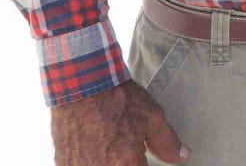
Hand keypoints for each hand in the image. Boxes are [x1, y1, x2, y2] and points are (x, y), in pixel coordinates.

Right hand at [51, 80, 187, 164]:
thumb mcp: (152, 117)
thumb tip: (182, 157)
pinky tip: (94, 149)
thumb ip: (167, 142)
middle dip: (127, 162)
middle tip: (124, 149)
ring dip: (107, 161)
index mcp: (126, 164)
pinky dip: (91, 161)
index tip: (140, 157)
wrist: (82, 87)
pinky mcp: (63, 165)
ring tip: (108, 146)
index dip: (142, 165)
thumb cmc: (119, 101)